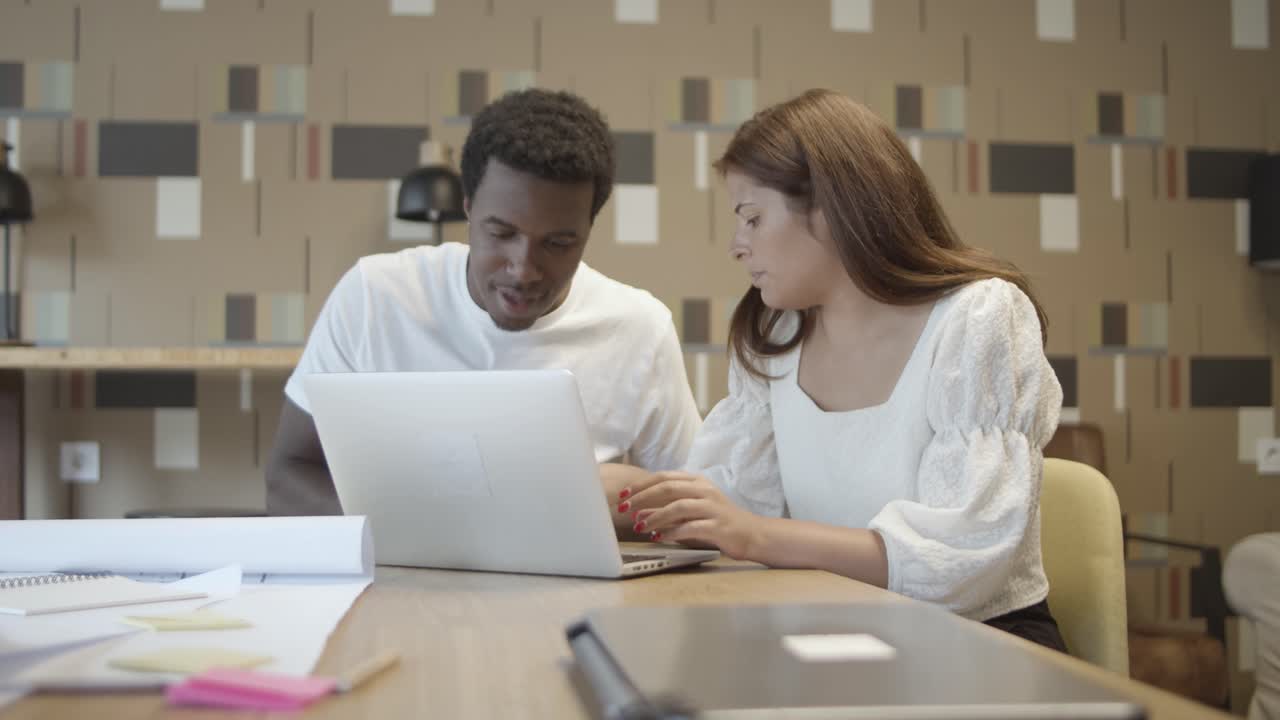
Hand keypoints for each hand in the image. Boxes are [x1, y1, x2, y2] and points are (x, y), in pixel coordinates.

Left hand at [616, 471, 761, 559]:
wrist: (753, 534)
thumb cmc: (718, 521)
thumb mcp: (692, 510)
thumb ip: (667, 508)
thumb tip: (638, 513)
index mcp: (697, 482)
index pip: (663, 477)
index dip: (640, 485)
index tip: (622, 495)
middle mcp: (705, 490)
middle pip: (667, 488)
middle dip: (642, 498)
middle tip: (623, 509)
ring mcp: (713, 507)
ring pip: (678, 506)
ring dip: (655, 516)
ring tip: (639, 527)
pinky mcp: (718, 526)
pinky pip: (691, 527)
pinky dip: (672, 532)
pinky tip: (660, 538)